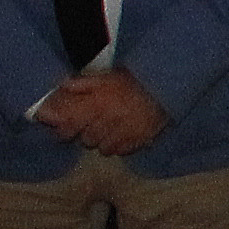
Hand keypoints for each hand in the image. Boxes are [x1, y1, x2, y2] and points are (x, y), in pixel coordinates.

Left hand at [37, 70, 165, 154]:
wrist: (166, 86)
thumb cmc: (134, 80)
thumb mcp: (106, 77)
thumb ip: (82, 84)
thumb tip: (61, 87)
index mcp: (96, 103)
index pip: (69, 126)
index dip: (64, 128)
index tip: (67, 125)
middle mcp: (107, 122)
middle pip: (86, 140)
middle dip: (86, 133)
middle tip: (94, 123)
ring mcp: (123, 134)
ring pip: (102, 148)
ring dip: (102, 140)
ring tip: (110, 128)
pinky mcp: (137, 142)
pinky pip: (119, 152)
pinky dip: (118, 145)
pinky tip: (122, 134)